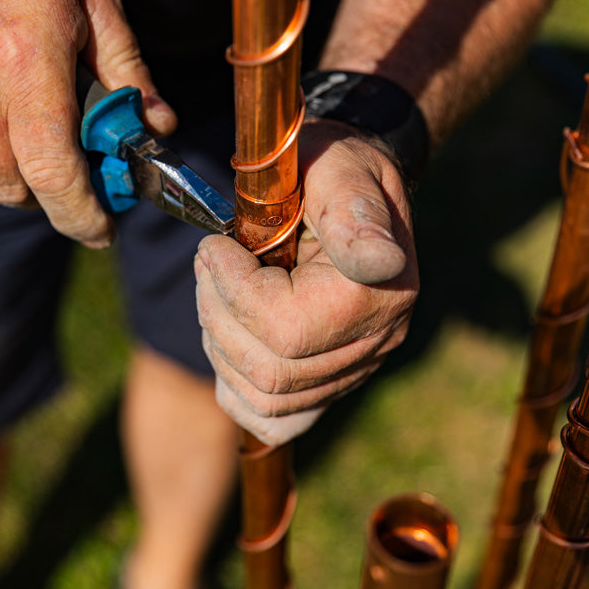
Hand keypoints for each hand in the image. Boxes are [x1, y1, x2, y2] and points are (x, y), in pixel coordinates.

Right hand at [0, 0, 174, 245]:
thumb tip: (159, 125)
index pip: (55, 176)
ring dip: (6, 167)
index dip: (82, 217)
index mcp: (26, 66)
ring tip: (18, 116)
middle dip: (50, 188)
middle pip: (15, 189)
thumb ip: (127, 68)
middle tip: (68, 157)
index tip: (102, 229)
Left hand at [195, 121, 418, 444]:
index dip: (233, 291)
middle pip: (270, 372)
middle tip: (208, 264)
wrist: (353, 185)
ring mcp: (358, 365)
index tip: (217, 245)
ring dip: (221, 345)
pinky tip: (232, 340)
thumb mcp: (339, 168)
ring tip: (218, 292)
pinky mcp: (334, 380)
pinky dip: (240, 389)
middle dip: (218, 316)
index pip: (286, 330)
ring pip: (266, 399)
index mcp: (380, 288)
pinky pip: (279, 419)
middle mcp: (378, 337)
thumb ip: (353, 212)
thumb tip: (377, 261)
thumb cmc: (335, 169)